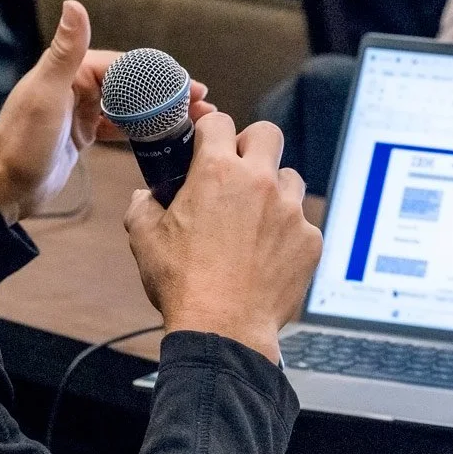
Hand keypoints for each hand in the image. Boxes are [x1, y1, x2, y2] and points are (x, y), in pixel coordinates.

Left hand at [0, 0, 214, 223]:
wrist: (5, 187)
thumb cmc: (22, 141)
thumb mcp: (47, 94)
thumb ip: (66, 51)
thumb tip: (74, 4)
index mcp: (72, 71)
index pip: (126, 65)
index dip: (159, 74)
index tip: (188, 84)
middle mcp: (78, 86)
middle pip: (133, 84)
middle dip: (167, 92)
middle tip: (201, 102)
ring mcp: (82, 111)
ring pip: (131, 106)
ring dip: (160, 111)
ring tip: (193, 119)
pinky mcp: (84, 135)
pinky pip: (121, 127)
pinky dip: (144, 130)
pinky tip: (166, 136)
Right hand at [124, 113, 322, 361]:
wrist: (222, 331)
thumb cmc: (183, 284)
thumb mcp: (144, 237)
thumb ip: (143, 205)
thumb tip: (145, 196)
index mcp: (216, 172)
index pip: (219, 122)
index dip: (209, 131)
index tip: (206, 144)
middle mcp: (259, 182)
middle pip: (267, 133)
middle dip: (252, 145)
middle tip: (238, 170)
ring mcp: (290, 211)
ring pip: (290, 178)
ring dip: (274, 190)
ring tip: (255, 217)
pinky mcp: (309, 241)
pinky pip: (303, 223)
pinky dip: (287, 232)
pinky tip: (267, 253)